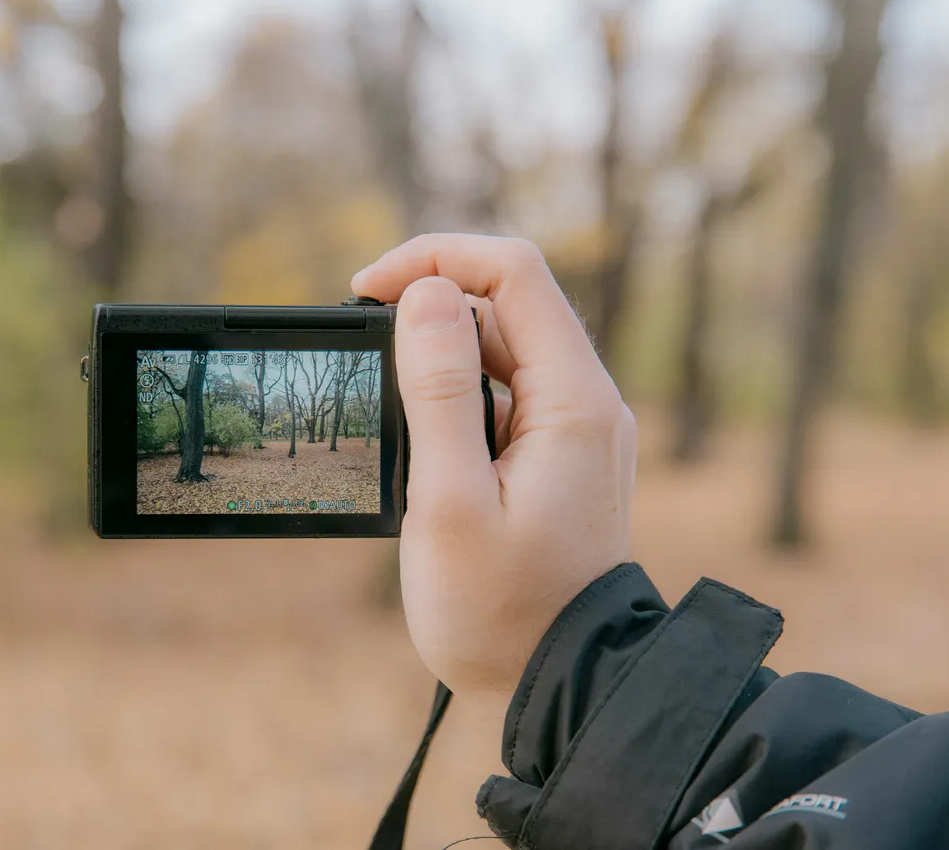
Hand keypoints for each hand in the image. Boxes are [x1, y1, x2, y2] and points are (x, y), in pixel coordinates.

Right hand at [352, 234, 637, 718]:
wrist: (563, 689)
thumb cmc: (502, 613)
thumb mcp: (451, 502)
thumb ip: (441, 392)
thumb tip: (425, 295)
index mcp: (573, 401)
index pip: (514, 272)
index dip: (435, 259)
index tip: (365, 292)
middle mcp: (586, 401)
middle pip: (506, 304)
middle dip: (428, 308)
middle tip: (361, 356)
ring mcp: (575, 428)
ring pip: (502, 348)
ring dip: (438, 358)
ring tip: (390, 417)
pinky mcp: (557, 454)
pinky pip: (504, 394)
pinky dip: (456, 397)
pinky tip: (421, 445)